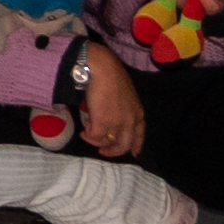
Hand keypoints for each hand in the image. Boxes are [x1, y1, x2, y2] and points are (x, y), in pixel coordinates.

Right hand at [79, 41, 142, 157]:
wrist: (102, 69)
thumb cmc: (112, 75)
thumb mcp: (125, 94)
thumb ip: (123, 107)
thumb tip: (111, 113)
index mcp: (138, 113)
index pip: (139, 136)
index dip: (135, 146)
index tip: (132, 153)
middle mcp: (130, 121)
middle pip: (124, 145)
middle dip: (112, 151)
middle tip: (102, 151)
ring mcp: (116, 123)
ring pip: (108, 143)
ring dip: (96, 141)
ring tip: (87, 134)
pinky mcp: (102, 122)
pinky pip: (95, 137)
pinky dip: (88, 136)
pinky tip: (84, 130)